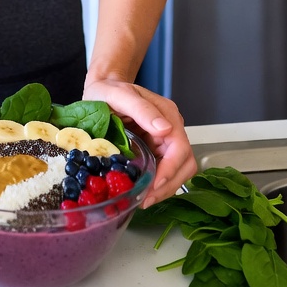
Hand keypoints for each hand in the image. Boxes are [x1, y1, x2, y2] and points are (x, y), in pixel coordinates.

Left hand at [82, 76, 196, 206]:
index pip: (180, 148)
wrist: (101, 88)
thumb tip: (164, 129)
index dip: (170, 170)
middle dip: (169, 184)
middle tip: (147, 199)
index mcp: (166, 114)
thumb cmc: (107, 89)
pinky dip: (158, 184)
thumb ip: (142, 109)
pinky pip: (165, 170)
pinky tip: (144, 190)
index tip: (154, 184)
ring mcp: (164, 139)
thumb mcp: (119, 95)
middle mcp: (170, 127)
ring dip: (165, 188)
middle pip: (185, 163)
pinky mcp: (156, 148)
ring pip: (179, 170)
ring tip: (145, 199)